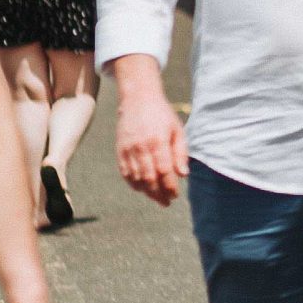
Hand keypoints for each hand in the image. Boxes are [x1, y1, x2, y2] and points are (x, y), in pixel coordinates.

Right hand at [115, 74, 187, 206]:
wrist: (138, 99)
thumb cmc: (162, 115)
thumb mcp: (177, 130)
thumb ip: (180, 153)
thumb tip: (183, 175)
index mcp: (157, 141)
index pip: (164, 171)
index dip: (169, 187)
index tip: (175, 195)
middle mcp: (140, 147)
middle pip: (148, 179)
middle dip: (158, 194)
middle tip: (167, 202)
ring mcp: (128, 150)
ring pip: (136, 179)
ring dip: (146, 192)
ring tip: (157, 198)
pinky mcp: (120, 151)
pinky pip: (125, 173)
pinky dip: (133, 184)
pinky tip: (143, 188)